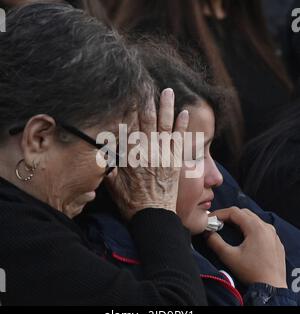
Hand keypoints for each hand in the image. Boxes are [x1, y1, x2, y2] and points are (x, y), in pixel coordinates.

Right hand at [106, 88, 188, 218]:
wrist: (154, 216)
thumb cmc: (132, 202)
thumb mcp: (113, 185)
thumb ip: (109, 166)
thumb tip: (103, 150)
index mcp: (132, 156)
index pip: (130, 127)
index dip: (130, 109)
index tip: (130, 94)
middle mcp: (148, 152)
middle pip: (148, 122)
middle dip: (148, 101)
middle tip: (149, 84)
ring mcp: (164, 155)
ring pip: (165, 127)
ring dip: (167, 108)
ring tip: (168, 91)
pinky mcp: (175, 161)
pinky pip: (180, 140)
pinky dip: (182, 126)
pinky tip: (184, 113)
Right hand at [205, 207, 286, 287]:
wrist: (272, 288)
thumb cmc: (250, 271)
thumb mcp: (229, 256)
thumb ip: (215, 242)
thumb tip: (207, 233)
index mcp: (255, 227)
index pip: (234, 212)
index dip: (220, 213)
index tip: (210, 219)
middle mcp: (266, 227)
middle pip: (244, 213)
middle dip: (229, 215)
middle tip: (218, 223)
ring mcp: (273, 234)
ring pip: (253, 219)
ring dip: (240, 221)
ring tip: (229, 228)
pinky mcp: (276, 241)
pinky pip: (261, 228)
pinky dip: (250, 228)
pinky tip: (244, 237)